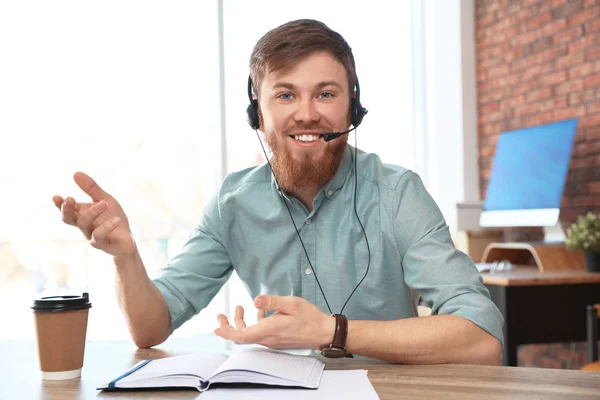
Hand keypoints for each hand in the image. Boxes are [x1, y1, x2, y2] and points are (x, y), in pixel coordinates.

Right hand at [52, 172, 135, 258]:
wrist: (127, 239)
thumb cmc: (113, 218)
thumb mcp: (105, 200)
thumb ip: (91, 189)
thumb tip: (75, 173)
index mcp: (81, 214)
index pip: (67, 209)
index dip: (60, 204)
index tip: (56, 197)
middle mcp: (83, 226)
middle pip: (68, 219)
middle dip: (67, 209)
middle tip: (69, 199)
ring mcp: (91, 236)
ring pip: (84, 225)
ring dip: (92, 213)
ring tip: (104, 203)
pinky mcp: (102, 244)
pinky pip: (100, 235)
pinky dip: (107, 227)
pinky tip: (117, 220)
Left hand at [214, 296, 335, 349]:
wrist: (323, 332)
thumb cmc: (309, 317)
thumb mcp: (292, 304)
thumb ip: (272, 302)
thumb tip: (255, 301)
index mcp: (270, 329)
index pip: (242, 336)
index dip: (227, 332)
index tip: (217, 327)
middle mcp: (269, 338)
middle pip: (242, 337)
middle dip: (228, 326)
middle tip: (220, 316)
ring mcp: (272, 341)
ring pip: (250, 335)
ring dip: (241, 323)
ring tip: (239, 308)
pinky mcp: (276, 340)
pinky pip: (259, 334)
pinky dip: (254, 324)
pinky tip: (259, 312)